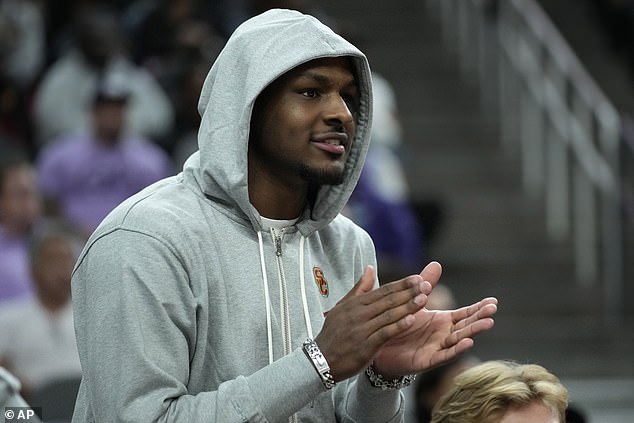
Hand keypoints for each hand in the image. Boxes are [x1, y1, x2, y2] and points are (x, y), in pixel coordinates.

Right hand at [315, 265, 431, 380]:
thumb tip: (370, 268)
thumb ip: (359, 289)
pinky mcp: (365, 346)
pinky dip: (398, 326)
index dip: (401, 284)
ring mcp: (362, 329)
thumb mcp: (343, 307)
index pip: (383, 291)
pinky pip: (384, 333)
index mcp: (355, 304)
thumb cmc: (334, 333)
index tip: (418, 278)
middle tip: (427, 284)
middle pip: (388, 300)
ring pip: (388, 315)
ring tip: (424, 298)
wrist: (321, 360)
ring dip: (407, 306)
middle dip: (409, 292)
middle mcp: (359, 314)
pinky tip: (411, 320)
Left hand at [372, 262, 497, 376]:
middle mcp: (444, 335)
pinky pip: (444, 355)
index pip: (465, 314)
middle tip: (493, 310)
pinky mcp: (428, 360)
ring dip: (473, 332)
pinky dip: (457, 349)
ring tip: (488, 323)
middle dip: (480, 318)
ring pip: (459, 340)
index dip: (479, 308)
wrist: (380, 346)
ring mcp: (438, 348)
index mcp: (442, 321)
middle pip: (466, 326)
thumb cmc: (400, 324)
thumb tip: (436, 264)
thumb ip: (426, 285)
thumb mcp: (414, 302)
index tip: (493, 302)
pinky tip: (469, 343)